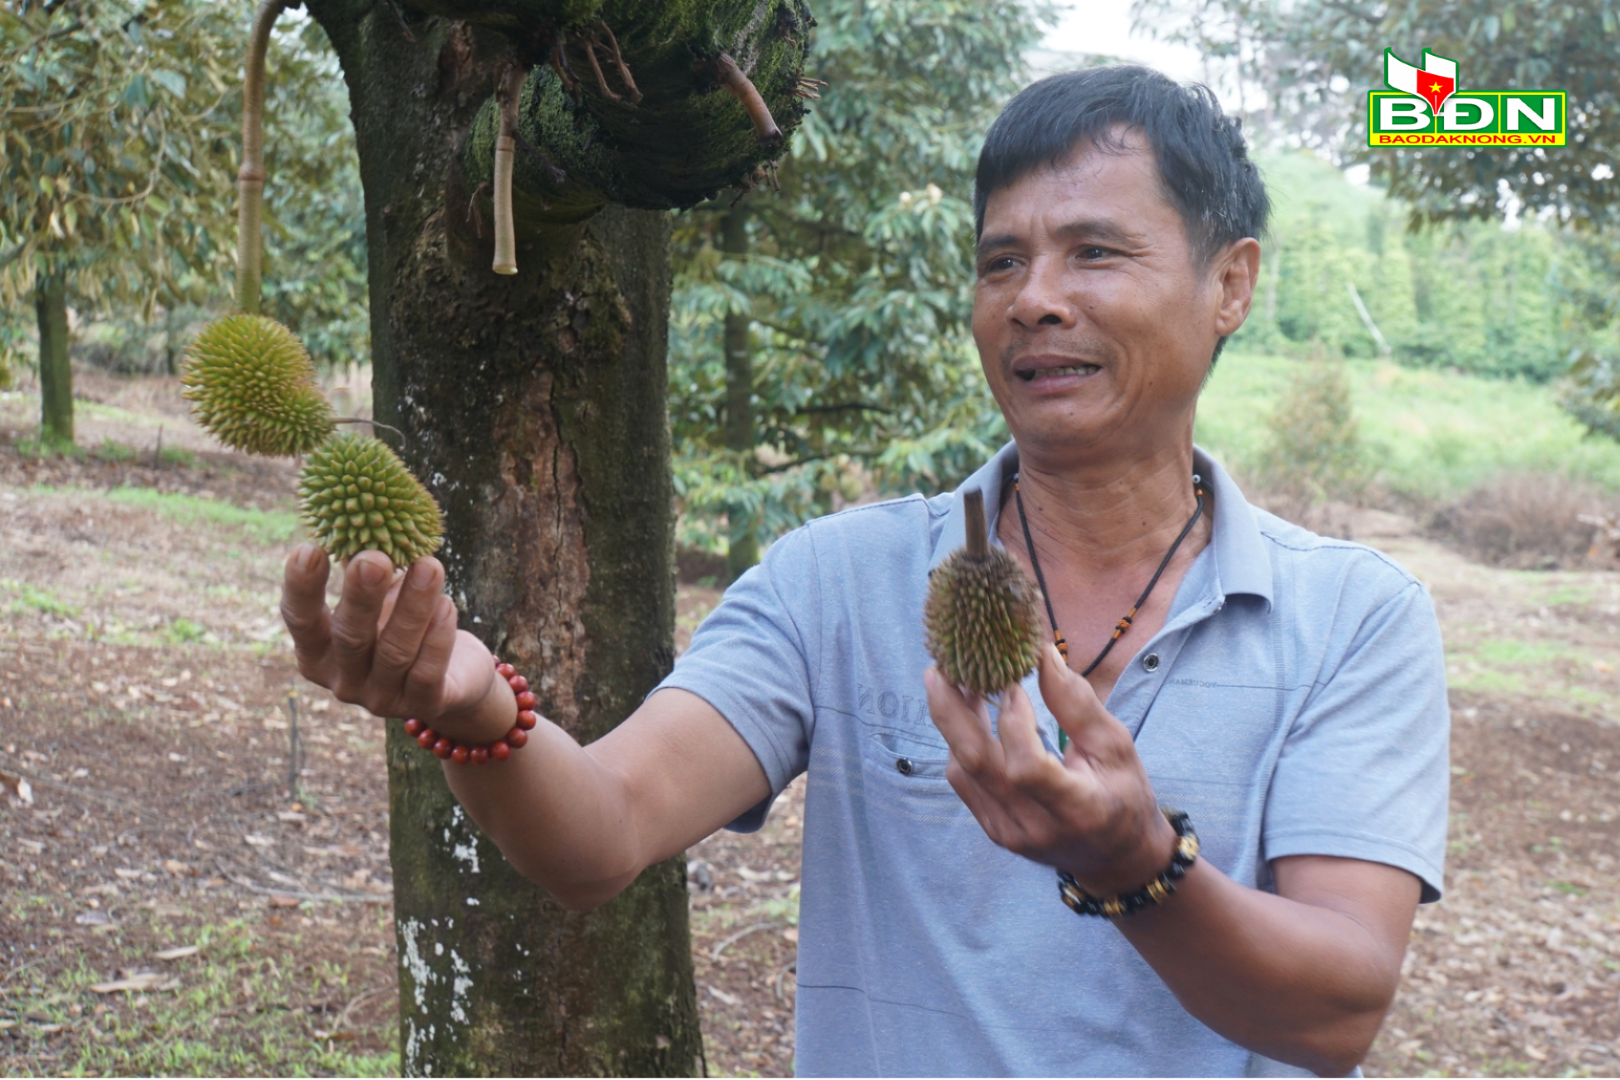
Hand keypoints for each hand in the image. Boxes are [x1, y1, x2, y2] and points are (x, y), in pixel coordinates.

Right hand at [279, 544, 512, 741]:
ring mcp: (382, 697)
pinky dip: (437, 637)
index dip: (302, 587)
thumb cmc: (402, 624)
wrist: (454, 678)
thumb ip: (364, 566)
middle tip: (374, 557)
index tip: (310, 547)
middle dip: (361, 595)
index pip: (301, 620)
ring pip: (395, 652)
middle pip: (350, 637)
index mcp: (319, 650)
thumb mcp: (379, 598)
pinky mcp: (424, 705)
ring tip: (429, 565)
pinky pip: (427, 672)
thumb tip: (362, 509)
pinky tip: (446, 604)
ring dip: (413, 606)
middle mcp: (343, 679)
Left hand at [924, 643, 1175, 894]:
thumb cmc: (1123, 796)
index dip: (1013, 723)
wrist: (1116, 858)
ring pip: (963, 771)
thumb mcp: (1116, 747)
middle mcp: (1034, 827)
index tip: (1012, 683)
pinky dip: (960, 744)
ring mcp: (1008, 833)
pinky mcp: (993, 830)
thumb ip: (1077, 704)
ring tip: (955, 683)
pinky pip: (964, 782)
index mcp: (1076, 809)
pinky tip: (966, 715)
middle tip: (941, 668)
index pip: (1027, 768)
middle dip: (952, 711)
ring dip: (952, 723)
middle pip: (976, 765)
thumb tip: (1042, 655)